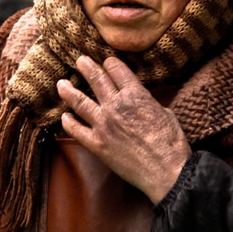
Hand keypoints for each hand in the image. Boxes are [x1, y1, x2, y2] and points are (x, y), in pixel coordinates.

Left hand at [56, 56, 190, 204]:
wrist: (166, 170)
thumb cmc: (171, 143)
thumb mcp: (165, 112)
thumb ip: (148, 103)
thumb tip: (142, 101)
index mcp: (135, 94)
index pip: (116, 70)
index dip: (110, 64)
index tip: (106, 62)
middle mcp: (116, 105)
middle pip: (96, 79)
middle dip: (86, 67)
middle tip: (79, 61)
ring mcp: (103, 124)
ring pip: (80, 102)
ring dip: (69, 91)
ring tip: (61, 83)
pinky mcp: (97, 144)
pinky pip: (76, 130)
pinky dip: (68, 122)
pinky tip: (64, 117)